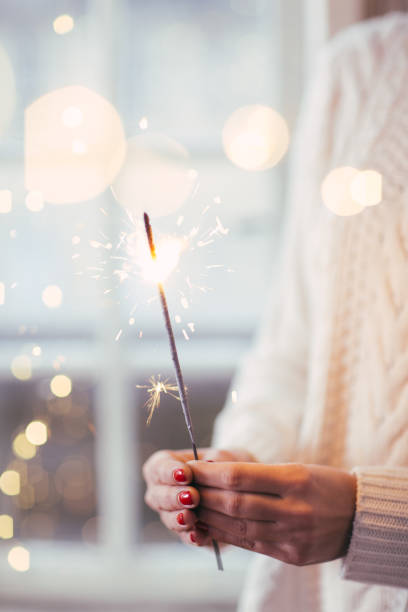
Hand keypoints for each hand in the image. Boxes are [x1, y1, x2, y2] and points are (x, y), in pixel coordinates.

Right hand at [142, 447, 255, 545]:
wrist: (236, 484)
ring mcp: (171, 513)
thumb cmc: (222, 463)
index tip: (184, 474)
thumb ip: (213, 461)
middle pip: (158, 496)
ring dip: (179, 518)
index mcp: (164, 466)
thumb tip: (210, 464)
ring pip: (168, 518)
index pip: (158, 468)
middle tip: (192, 496)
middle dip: (174, 496)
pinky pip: (185, 536)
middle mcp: (162, 491)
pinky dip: (191, 536)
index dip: (168, 472)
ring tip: (191, 517)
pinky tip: (197, 535)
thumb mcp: (220, 457)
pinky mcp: (186, 531)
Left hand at [188, 462, 355, 564]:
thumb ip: (258, 474)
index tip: (189, 467)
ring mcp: (293, 536)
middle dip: (202, 494)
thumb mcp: (296, 468)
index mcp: (295, 479)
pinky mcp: (291, 556)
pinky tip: (208, 525)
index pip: (239, 476)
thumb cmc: (323, 484)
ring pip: (238, 526)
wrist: (359, 516)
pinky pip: (250, 545)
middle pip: (234, 503)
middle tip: (183, 486)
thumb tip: (214, 472)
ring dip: (208, 516)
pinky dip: (225, 534)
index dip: (208, 473)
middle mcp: (293, 509)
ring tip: (190, 505)